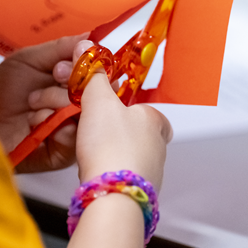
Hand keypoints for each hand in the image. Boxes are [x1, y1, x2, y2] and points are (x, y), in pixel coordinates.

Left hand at [0, 34, 88, 172]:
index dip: (87, 65)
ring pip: (86, 111)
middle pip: (98, 91)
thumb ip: (60, 48)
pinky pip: (74, 134)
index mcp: (70, 83)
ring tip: (33, 105)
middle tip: (54, 78)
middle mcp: (76, 105)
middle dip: (72, 82)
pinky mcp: (64, 151)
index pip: (98, 72)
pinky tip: (35, 123)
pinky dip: (53, 124)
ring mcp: (72, 128)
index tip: (65, 64)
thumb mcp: (28, 60)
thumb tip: (90, 38)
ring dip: (58, 102)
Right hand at [75, 71, 172, 189]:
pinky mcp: (138, 193)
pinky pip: (125, 180)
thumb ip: (94, 78)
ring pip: (134, 159)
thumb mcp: (98, 102)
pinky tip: (97, 174)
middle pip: (142, 136)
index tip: (116, 109)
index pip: (150, 111)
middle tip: (100, 133)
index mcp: (154, 121)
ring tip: (95, 154)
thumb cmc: (112, 148)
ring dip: (116, 156)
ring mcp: (150, 173)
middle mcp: (158, 148)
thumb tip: (88, 53)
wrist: (113, 194)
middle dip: (121, 134)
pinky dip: (112, 176)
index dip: (132, 110)